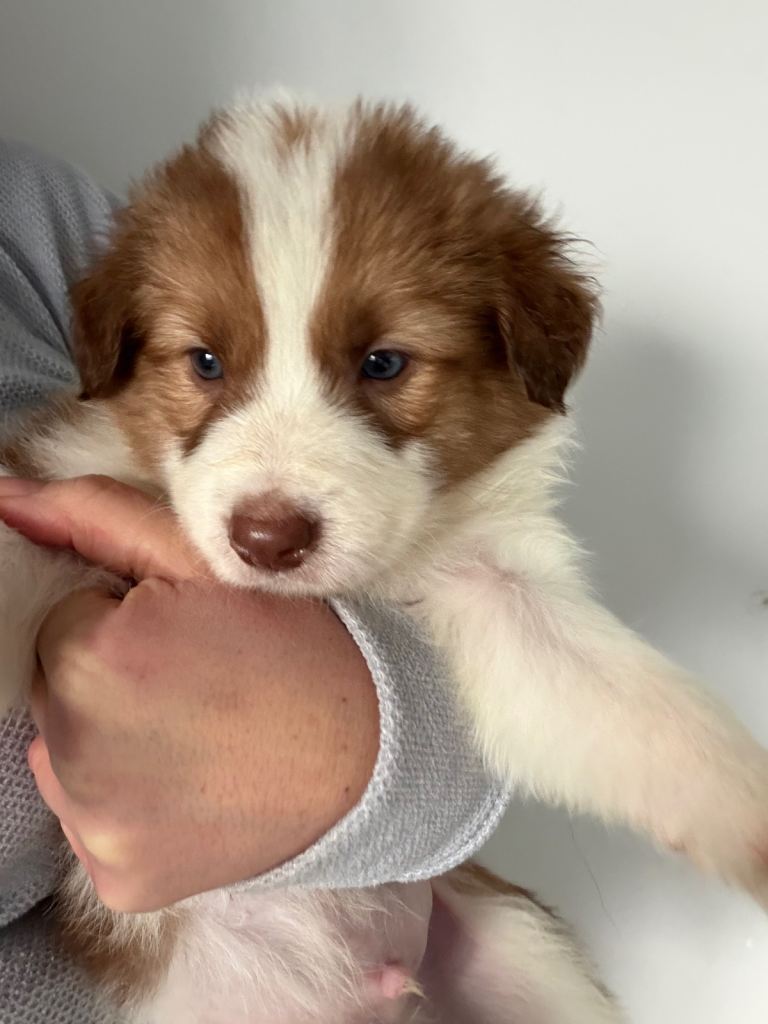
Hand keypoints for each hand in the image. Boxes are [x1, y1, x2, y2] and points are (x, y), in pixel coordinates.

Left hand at [0, 476, 378, 912]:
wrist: (373, 754)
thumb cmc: (296, 648)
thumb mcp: (207, 560)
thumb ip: (96, 515)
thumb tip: (7, 500)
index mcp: (93, 659)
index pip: (64, 622)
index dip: (126, 622)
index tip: (187, 637)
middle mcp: (76, 753)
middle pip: (56, 690)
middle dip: (107, 678)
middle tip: (198, 684)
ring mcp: (95, 828)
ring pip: (65, 757)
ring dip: (109, 742)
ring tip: (198, 737)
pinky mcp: (119, 880)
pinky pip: (93, 824)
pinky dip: (128, 807)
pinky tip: (193, 789)